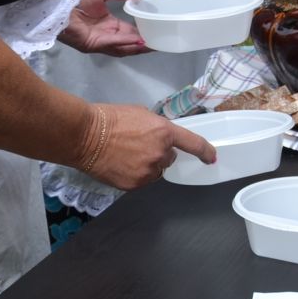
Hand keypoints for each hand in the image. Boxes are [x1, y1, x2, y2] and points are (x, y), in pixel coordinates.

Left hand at [59, 0, 152, 55]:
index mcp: (107, 23)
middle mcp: (105, 34)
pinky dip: (125, 42)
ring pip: (122, 48)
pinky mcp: (93, 45)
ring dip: (138, 47)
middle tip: (162, 41)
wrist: (58, 2)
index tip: (157, 29)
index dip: (141, 31)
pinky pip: (112, 44)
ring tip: (154, 44)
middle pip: (128, 43)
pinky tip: (138, 39)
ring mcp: (99, 42)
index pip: (127, 30)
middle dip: (144, 43)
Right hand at [79, 104, 213, 189]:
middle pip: (169, 158)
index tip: (211, 158)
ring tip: (127, 155)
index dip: (205, 152)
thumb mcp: (140, 113)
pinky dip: (135, 174)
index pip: (193, 144)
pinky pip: (142, 180)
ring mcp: (147, 171)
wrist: (86, 136)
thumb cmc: (111, 118)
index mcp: (164, 132)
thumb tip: (158, 135)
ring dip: (148, 164)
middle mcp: (160, 154)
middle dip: (160, 153)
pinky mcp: (134, 184)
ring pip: (156, 170)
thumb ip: (156, 126)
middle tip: (139, 145)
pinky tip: (121, 164)